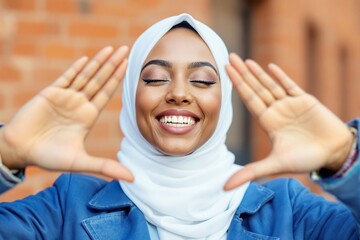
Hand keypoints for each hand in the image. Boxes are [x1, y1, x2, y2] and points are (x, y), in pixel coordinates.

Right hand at [0, 46, 133, 181]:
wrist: (20, 151)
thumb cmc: (49, 157)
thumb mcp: (81, 162)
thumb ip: (106, 167)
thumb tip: (132, 178)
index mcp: (88, 116)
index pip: (107, 93)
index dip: (118, 79)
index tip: (129, 66)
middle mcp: (79, 104)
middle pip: (100, 80)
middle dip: (113, 65)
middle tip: (126, 49)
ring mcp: (65, 97)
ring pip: (85, 76)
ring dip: (98, 62)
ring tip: (111, 49)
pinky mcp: (49, 93)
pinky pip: (65, 78)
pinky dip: (75, 69)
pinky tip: (86, 59)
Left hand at [224, 53, 352, 189]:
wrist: (333, 154)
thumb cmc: (305, 160)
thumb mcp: (275, 165)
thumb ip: (250, 172)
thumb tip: (225, 187)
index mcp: (268, 122)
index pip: (248, 100)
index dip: (237, 86)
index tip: (225, 72)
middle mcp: (276, 110)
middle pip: (255, 88)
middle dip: (242, 73)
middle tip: (228, 57)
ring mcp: (290, 104)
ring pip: (270, 84)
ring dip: (257, 72)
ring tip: (244, 60)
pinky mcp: (306, 100)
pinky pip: (290, 85)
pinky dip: (280, 76)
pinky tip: (269, 67)